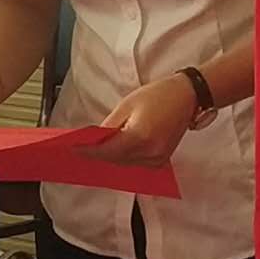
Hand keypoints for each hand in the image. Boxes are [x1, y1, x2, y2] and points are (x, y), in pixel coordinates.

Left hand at [82, 76, 199, 167]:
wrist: (186, 96)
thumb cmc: (158, 95)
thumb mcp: (127, 105)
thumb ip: (109, 126)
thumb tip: (95, 139)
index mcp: (139, 137)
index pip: (106, 151)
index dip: (88, 151)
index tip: (73, 150)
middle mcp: (150, 152)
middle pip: (115, 160)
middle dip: (98, 154)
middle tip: (81, 148)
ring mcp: (158, 158)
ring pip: (126, 163)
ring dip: (111, 156)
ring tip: (96, 148)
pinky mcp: (162, 159)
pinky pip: (137, 163)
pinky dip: (125, 157)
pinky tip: (116, 149)